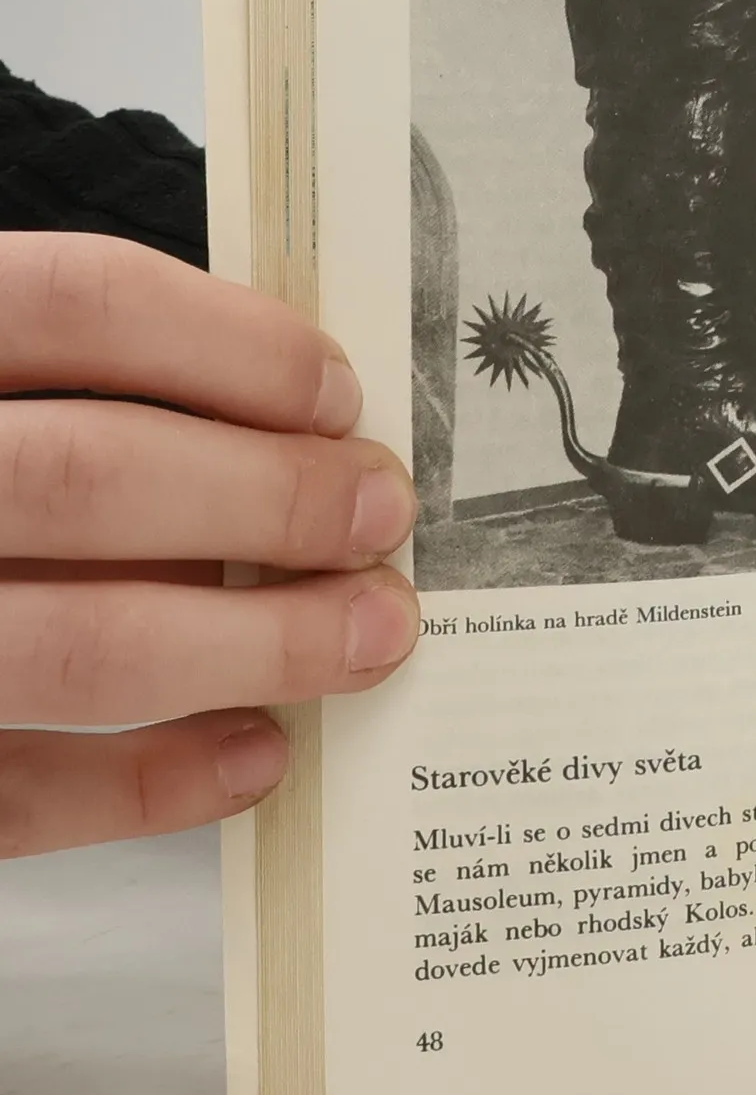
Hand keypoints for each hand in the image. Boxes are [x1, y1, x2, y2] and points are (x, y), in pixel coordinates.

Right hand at [0, 235, 418, 856]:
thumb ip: (61, 390)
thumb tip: (282, 426)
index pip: (75, 300)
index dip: (230, 342)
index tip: (337, 393)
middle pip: (93, 475)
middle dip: (271, 499)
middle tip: (379, 515)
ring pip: (79, 641)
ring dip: (256, 642)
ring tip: (367, 636)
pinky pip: (14, 793)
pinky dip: (151, 782)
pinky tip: (255, 755)